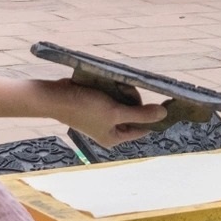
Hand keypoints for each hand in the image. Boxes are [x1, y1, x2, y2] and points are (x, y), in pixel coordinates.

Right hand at [39, 79, 168, 145]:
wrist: (56, 96)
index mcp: (114, 137)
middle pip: (134, 113)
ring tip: (114, 86)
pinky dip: (114, 88)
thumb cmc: (85, 107)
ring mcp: (103, 116)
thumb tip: (164, 114)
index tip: (162, 102)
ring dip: (123, 91)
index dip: (152, 116)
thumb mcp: (115, 112)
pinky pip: (114, 95)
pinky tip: (109, 83)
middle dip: (132, 100)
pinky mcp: (97, 103)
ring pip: (125, 102)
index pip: (142, 129)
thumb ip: (140, 114)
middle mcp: (110, 129)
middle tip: (123, 91)